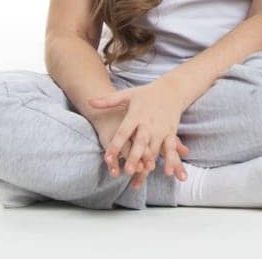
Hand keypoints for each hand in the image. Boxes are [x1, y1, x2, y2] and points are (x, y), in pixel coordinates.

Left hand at [87, 77, 187, 192]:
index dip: (115, 145)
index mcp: (136, 115)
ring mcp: (161, 128)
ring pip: (155, 148)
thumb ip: (108, 100)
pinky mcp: (171, 132)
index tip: (107, 158)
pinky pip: (170, 148)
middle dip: (135, 157)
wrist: (172, 89)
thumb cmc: (147, 93)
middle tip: (128, 170)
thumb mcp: (128, 94)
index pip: (123, 132)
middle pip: (140, 142)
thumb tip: (89, 102)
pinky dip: (170, 160)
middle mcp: (149, 123)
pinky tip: (168, 172)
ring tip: (145, 173)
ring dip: (150, 161)